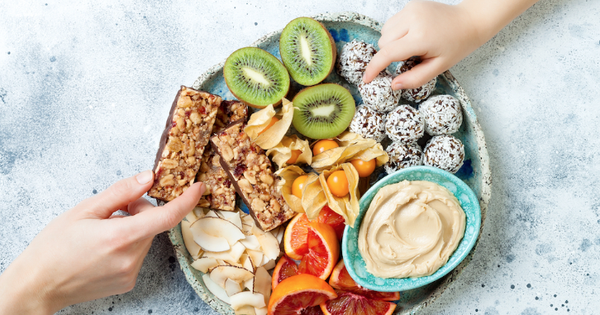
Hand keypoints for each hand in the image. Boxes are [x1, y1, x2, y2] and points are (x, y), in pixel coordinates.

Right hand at [0, 171, 204, 313]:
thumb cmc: (54, 247)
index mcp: (120, 237)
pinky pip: (137, 254)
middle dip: (140, 211)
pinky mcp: (128, 282)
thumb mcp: (85, 210)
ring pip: (145, 239)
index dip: (186, 201)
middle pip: (152, 224)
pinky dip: (128, 245)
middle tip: (116, 209)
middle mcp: (130, 258)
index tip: (197, 188)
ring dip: (133, 229)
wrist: (38, 285)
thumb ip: (121, 192)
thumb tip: (148, 178)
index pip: (166, 217)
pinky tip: (104, 248)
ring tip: (103, 232)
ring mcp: (130, 273)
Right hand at [363, 1, 481, 89]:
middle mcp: (413, 19)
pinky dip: (396, 33)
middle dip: (390, 54)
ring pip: (384, 32)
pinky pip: (392, 23)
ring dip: (391, 43)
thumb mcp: (438, 67)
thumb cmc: (457, 46)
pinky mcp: (410, 5)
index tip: (366, 79)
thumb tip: (393, 85)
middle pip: (383, 43)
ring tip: (412, 46)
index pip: (388, 53)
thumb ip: (415, 78)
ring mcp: (411, 9)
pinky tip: (412, 35)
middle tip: (410, 58)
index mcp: (421, 37)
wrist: (470, 21)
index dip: (374, 68)